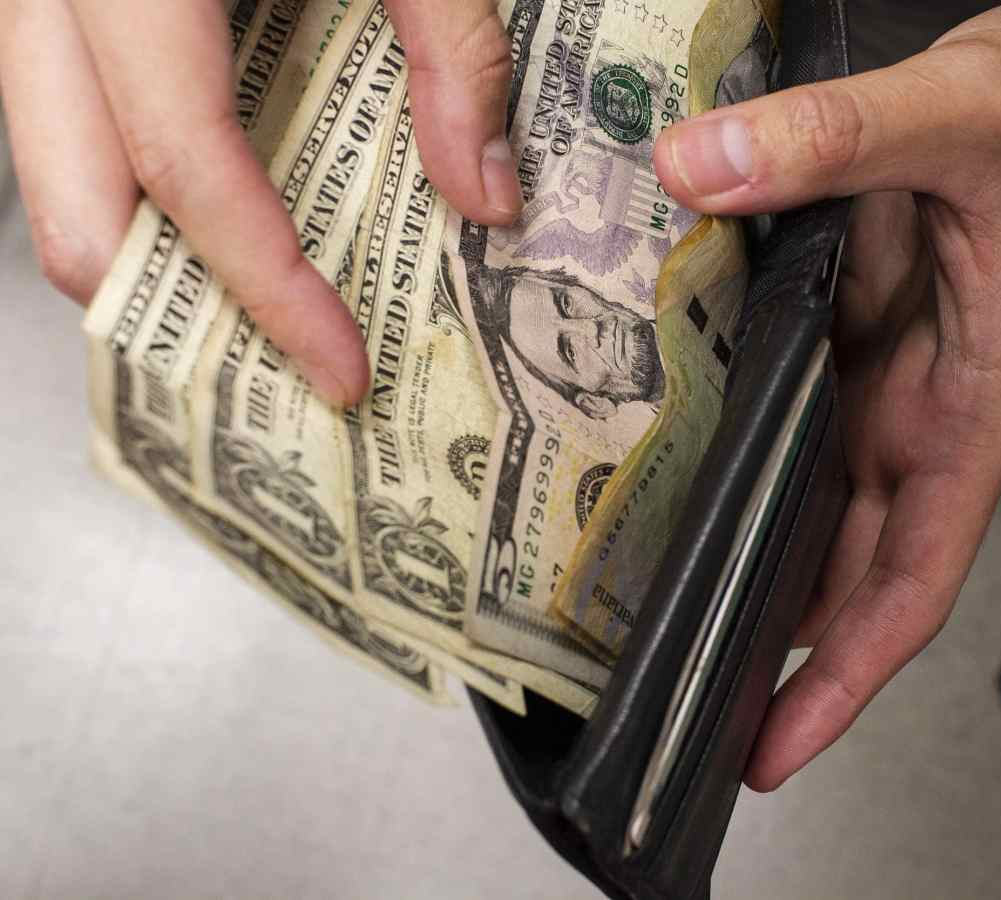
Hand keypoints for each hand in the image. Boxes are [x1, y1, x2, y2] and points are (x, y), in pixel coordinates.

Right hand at [0, 0, 521, 405]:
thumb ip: (452, 48)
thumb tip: (486, 200)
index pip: (191, 166)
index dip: (268, 286)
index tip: (340, 368)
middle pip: (63, 199)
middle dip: (163, 304)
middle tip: (273, 353)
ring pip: (50, 167)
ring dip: (148, 257)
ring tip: (256, 300)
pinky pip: (69, 116)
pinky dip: (139, 185)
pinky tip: (231, 202)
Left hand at [654, 0, 1000, 789]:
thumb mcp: (961, 111)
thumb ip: (835, 138)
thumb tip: (697, 169)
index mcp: (975, 403)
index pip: (910, 579)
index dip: (843, 675)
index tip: (776, 745)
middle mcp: (927, 407)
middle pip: (849, 564)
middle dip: (775, 643)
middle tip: (674, 696)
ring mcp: (888, 370)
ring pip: (814, 496)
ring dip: (751, 554)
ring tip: (650, 609)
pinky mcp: (857, 324)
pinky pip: (791, 407)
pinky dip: (739, 446)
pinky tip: (671, 460)